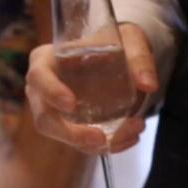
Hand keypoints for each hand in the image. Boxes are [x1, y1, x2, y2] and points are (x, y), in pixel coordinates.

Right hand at [26, 22, 156, 153]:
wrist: (116, 56)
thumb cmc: (112, 43)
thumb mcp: (128, 41)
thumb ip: (139, 59)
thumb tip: (148, 85)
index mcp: (47, 59)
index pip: (39, 76)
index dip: (51, 91)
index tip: (71, 104)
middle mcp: (43, 89)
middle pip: (45, 117)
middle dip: (71, 134)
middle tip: (101, 138)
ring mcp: (54, 111)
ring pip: (62, 136)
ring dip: (93, 143)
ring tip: (131, 133)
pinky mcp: (69, 127)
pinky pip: (80, 143)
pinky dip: (105, 146)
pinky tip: (130, 138)